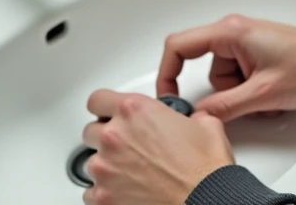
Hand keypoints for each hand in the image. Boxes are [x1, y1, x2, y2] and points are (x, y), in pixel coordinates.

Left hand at [82, 91, 233, 204]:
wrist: (205, 199)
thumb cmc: (203, 168)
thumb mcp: (205, 124)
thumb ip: (186, 116)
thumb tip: (191, 120)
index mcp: (134, 110)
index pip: (97, 100)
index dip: (104, 107)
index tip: (109, 114)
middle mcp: (114, 136)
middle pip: (91, 131)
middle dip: (107, 138)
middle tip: (128, 146)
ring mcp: (105, 168)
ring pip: (92, 162)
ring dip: (107, 165)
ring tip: (131, 172)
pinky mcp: (104, 197)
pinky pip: (90, 192)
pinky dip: (105, 192)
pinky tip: (125, 191)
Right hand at [157, 15, 295, 121]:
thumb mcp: (263, 94)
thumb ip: (225, 106)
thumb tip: (198, 116)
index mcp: (230, 32)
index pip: (178, 46)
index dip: (167, 73)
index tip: (169, 96)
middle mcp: (234, 32)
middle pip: (205, 69)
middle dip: (224, 93)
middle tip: (247, 101)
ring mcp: (245, 42)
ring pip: (224, 79)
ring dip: (242, 95)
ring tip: (269, 96)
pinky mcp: (256, 52)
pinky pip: (239, 78)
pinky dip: (251, 91)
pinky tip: (273, 93)